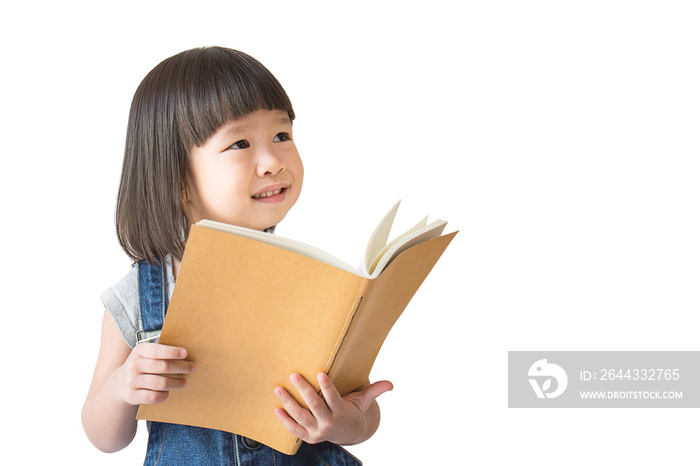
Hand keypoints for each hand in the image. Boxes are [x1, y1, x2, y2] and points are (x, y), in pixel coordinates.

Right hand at [118, 343, 194, 405]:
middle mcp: (133, 365)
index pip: (157, 351)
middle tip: (192, 368)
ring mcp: (131, 381)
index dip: (172, 352)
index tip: (185, 353)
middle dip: (181, 367)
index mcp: (139, 351)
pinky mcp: (131, 396)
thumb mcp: (146, 355)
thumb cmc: (142, 366)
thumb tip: (186, 354)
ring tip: (184, 382)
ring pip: (160, 383)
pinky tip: (168, 392)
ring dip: (176, 383)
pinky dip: (163, 395)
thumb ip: (161, 353)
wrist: (120, 384)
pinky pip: (152, 396)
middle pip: (162, 367)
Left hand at [273, 373, 392, 444]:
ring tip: (278, 388)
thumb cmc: (352, 411)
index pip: (333, 399)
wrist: (345, 433)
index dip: (327, 387)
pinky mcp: (307, 436)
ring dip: (288, 403)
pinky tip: (276, 409)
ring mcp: (316, 431)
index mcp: (341, 412)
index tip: (320, 372)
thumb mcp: (363, 402)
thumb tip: (390, 384)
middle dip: (303, 390)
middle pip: (314, 406)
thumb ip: (374, 392)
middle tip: (293, 375)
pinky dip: (284, 420)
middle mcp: (328, 423)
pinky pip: (294, 430)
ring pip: (301, 417)